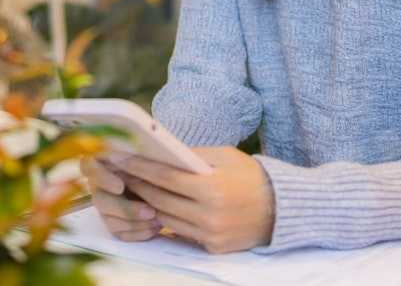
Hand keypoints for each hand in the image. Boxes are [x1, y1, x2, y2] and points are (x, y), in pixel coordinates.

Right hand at [80, 155, 159, 241]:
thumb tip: (134, 158)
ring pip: (111, 221)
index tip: (120, 187)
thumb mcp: (147, 157)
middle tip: (150, 211)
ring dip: (135, 223)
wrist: (165, 185)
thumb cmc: (154, 164)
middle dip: (126, 209)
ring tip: (158, 220)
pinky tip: (155, 228)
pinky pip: (121, 234)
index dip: (101, 178)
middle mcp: (99, 186)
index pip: (88, 167)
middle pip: (100, 201)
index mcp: (102, 163)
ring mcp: (105, 207)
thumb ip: (139, 158)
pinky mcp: (115, 225)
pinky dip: (139, 233)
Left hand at [114, 146, 273, 253]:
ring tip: (132, 189)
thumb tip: (160, 152)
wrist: (280, 209)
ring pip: (166, 218)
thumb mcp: (224, 156)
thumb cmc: (251, 176)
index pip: (166, 177)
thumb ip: (192, 155)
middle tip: (119, 173)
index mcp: (212, 188)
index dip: (140, 167)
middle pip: (161, 199)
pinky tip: (153, 207)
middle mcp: (210, 215)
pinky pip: (180, 233)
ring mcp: (210, 234)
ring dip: (146, 204)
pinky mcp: (213, 247)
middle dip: (137, 185)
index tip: (121, 158)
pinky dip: (165, 220)